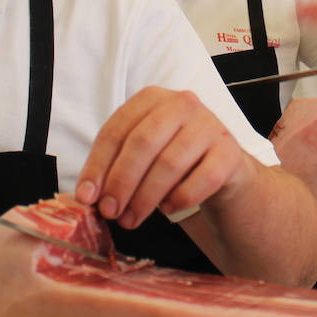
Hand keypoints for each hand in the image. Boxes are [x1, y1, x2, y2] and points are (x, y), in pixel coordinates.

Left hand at [76, 87, 258, 229]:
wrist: (221, 167)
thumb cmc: (173, 157)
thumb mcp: (142, 153)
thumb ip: (115, 166)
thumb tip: (89, 197)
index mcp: (152, 98)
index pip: (117, 130)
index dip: (98, 165)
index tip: (87, 197)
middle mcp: (183, 104)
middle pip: (143, 143)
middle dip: (121, 182)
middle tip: (110, 212)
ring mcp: (210, 125)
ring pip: (170, 163)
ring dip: (145, 197)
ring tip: (132, 219)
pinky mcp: (230, 152)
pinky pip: (203, 179)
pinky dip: (180, 198)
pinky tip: (168, 208)